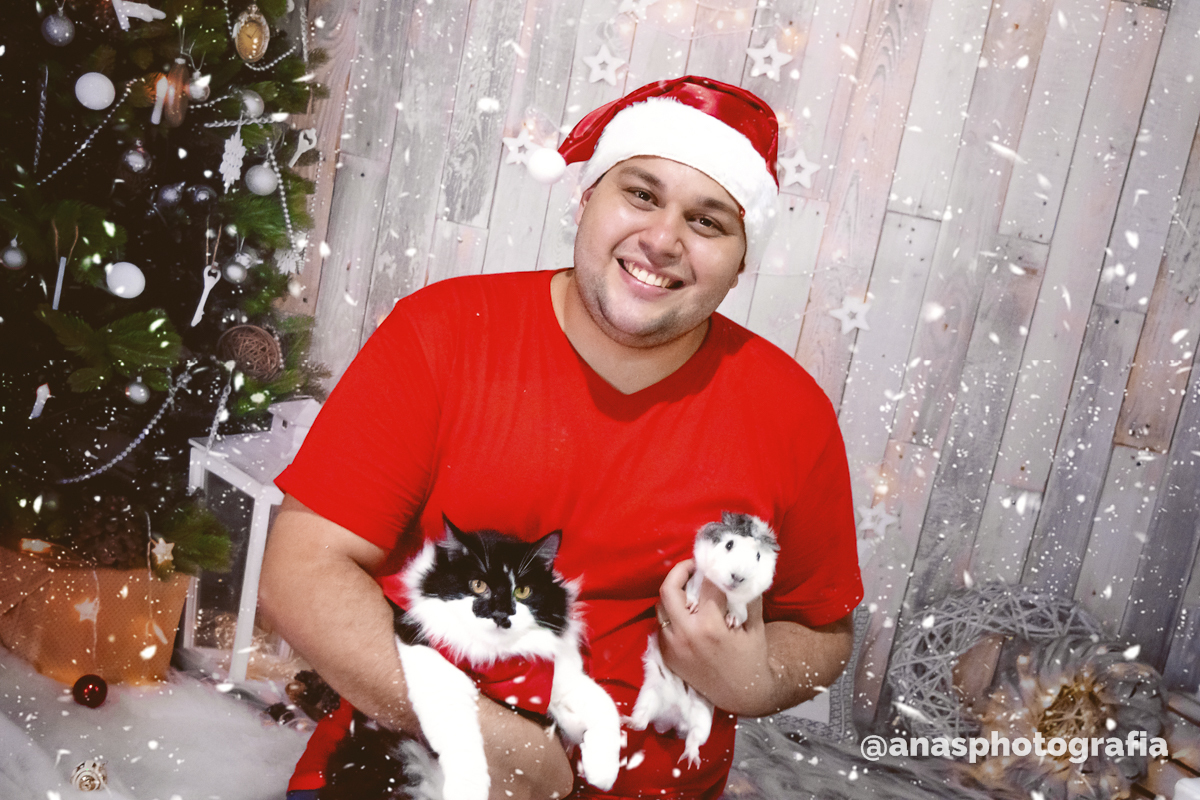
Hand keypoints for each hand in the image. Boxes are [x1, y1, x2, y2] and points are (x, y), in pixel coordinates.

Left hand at [656, 559, 775, 713]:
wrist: (742, 695)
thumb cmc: (752, 659)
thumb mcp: (755, 626)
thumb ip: (748, 597)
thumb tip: (742, 571)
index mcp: (710, 627)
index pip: (705, 585)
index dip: (711, 568)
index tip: (715, 561)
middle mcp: (686, 636)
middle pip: (668, 590)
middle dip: (680, 572)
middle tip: (693, 568)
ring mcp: (673, 647)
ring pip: (661, 607)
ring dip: (674, 594)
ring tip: (690, 589)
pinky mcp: (668, 657)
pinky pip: (662, 626)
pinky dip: (672, 615)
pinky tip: (687, 613)